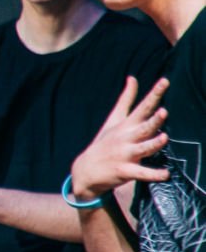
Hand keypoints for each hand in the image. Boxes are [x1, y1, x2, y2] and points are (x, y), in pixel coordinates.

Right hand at [71, 76, 170, 200]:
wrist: (85, 170)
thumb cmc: (104, 142)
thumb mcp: (113, 119)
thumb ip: (126, 99)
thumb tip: (132, 77)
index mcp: (125, 125)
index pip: (142, 107)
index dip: (154, 94)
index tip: (165, 81)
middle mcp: (126, 138)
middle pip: (143, 128)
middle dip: (153, 120)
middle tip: (163, 111)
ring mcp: (125, 155)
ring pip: (142, 149)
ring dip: (153, 144)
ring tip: (163, 138)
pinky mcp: (124, 171)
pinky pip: (141, 173)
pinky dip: (153, 174)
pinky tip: (165, 174)